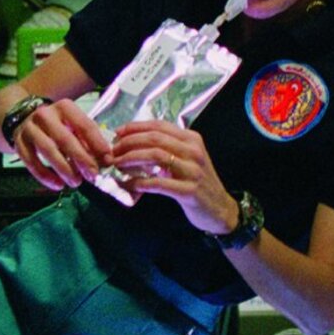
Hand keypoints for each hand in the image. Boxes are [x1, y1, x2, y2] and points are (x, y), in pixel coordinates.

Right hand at [12, 98, 110, 190]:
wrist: (23, 118)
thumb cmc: (56, 125)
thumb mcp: (73, 126)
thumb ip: (87, 140)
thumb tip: (105, 160)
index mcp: (65, 107)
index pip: (84, 125)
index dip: (97, 144)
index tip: (107, 160)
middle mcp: (46, 115)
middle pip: (65, 139)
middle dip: (81, 159)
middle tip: (92, 176)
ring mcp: (30, 128)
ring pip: (47, 150)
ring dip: (63, 169)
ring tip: (76, 182)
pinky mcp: (19, 142)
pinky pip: (31, 161)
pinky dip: (44, 175)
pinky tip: (57, 185)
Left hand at [107, 120, 240, 234]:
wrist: (220, 209)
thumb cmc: (198, 182)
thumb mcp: (187, 159)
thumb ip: (167, 149)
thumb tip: (134, 143)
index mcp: (192, 139)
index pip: (159, 125)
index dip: (135, 127)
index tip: (117, 133)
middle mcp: (193, 151)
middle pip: (154, 138)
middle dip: (129, 142)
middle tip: (113, 150)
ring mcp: (193, 171)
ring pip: (156, 156)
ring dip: (131, 159)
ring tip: (117, 164)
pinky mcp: (189, 191)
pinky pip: (159, 183)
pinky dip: (140, 182)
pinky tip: (128, 184)